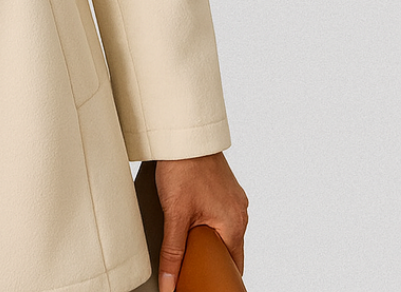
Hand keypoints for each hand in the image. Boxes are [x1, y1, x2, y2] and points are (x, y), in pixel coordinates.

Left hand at [154, 151, 247, 291]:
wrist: (184, 133)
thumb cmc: (182, 169)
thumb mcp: (174, 215)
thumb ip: (173, 252)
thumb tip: (170, 284)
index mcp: (235, 225)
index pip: (233, 266)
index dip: (218, 275)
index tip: (203, 280)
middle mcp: (240, 213)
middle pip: (229, 248)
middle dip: (211, 257)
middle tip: (190, 262)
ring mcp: (234, 198)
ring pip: (224, 229)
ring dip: (208, 237)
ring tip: (186, 237)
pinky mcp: (225, 186)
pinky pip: (221, 211)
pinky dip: (209, 219)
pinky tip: (190, 214)